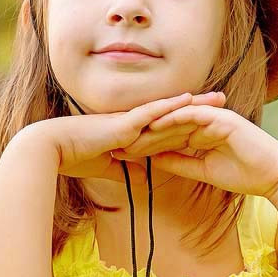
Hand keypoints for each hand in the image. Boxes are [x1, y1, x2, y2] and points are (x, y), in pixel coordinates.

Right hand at [28, 92, 217, 185]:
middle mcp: (135, 122)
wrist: (53, 150)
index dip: (189, 120)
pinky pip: (152, 112)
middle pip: (175, 113)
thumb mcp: (106, 167)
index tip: (210, 117)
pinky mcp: (124, 122)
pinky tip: (189, 98)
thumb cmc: (74, 157)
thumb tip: (142, 178)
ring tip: (218, 97)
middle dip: (200, 107)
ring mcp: (131, 120)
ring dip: (194, 103)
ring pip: (169, 109)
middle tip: (224, 99)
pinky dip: (170, 106)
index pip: (167, 126)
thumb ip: (124, 170)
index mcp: (133, 132)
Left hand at [112, 93, 277, 199]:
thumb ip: (180, 163)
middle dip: (143, 135)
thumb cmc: (245, 175)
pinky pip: (194, 114)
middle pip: (168, 125)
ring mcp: (214, 116)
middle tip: (119, 142)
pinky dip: (175, 118)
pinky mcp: (222, 117)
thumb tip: (154, 161)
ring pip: (178, 117)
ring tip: (131, 132)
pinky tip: (156, 123)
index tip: (124, 153)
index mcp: (202, 133)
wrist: (275, 176)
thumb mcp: (203, 171)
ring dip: (154, 125)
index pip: (168, 137)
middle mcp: (206, 121)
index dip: (146, 144)